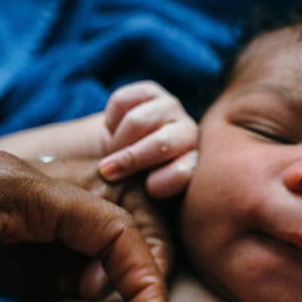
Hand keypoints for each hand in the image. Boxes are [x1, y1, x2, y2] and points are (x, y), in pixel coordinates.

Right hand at [99, 80, 198, 197]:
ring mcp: (171, 108)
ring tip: (109, 154)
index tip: (147, 189)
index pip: (185, 171)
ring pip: (137, 121)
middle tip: (107, 173)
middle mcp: (188, 133)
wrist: (122, 153)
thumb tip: (148, 210)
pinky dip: (111, 119)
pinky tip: (113, 131)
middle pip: (162, 143)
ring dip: (117, 141)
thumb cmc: (135, 183)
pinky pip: (122, 101)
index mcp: (194, 165)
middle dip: (131, 160)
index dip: (164, 182)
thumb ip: (150, 202)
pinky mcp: (150, 91)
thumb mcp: (144, 198)